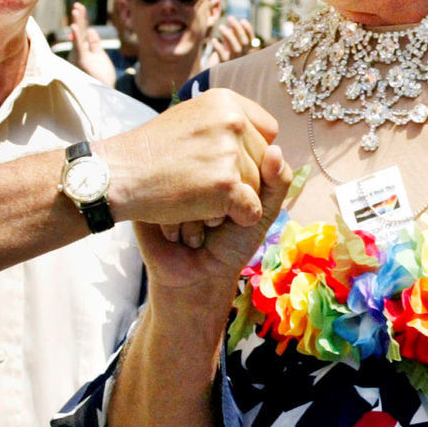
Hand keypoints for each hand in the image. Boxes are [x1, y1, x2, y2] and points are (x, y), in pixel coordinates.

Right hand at [69, 2, 115, 85]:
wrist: (104, 94)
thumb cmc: (101, 77)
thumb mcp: (100, 56)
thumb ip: (95, 43)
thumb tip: (91, 29)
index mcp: (83, 51)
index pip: (83, 31)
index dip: (82, 19)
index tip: (80, 7)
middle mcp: (79, 52)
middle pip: (80, 31)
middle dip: (79, 17)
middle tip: (78, 5)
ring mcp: (80, 56)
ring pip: (79, 36)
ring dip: (78, 22)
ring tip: (76, 10)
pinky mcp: (83, 61)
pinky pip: (79, 47)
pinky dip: (77, 36)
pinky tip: (75, 27)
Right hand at [101, 88, 280, 229]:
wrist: (117, 177)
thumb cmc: (150, 155)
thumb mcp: (194, 126)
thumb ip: (233, 132)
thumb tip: (278, 151)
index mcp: (225, 100)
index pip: (268, 130)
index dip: (252, 153)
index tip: (224, 164)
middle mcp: (232, 119)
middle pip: (264, 162)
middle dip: (241, 180)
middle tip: (200, 183)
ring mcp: (229, 151)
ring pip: (257, 189)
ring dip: (231, 203)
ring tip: (195, 198)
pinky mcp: (226, 183)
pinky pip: (251, 210)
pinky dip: (233, 220)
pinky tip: (204, 216)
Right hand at [135, 142, 289, 299]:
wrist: (196, 277)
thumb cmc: (232, 243)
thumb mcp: (264, 211)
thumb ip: (278, 181)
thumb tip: (275, 149)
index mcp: (226, 162)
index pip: (245, 151)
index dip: (246, 185)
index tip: (239, 211)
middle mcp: (198, 164)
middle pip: (217, 163)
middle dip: (222, 201)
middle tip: (215, 226)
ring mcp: (172, 177)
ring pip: (190, 178)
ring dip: (197, 214)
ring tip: (196, 233)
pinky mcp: (150, 195)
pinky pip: (165, 194)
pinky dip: (177, 221)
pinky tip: (177, 236)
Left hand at [202, 16, 256, 66]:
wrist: (210, 75)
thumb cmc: (220, 57)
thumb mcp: (227, 45)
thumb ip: (232, 36)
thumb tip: (233, 24)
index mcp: (244, 52)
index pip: (251, 40)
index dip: (249, 30)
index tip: (243, 20)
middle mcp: (241, 57)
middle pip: (244, 42)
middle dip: (238, 29)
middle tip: (230, 18)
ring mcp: (233, 62)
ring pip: (236, 48)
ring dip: (229, 36)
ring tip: (220, 27)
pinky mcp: (223, 67)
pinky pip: (223, 56)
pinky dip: (219, 48)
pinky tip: (213, 40)